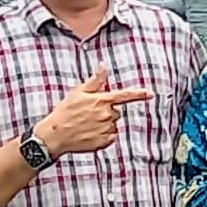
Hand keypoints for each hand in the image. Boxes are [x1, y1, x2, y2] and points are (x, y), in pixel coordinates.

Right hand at [32, 62, 148, 158]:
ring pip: (112, 124)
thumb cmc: (66, 111)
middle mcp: (107, 115)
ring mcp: (106, 129)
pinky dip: (102, 135)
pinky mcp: (104, 141)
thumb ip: (95, 80)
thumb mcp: (78, 92)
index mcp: (102, 100)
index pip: (124, 96)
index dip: (138, 94)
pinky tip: (89, 134)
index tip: (150, 93)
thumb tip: (103, 65)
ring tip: (86, 125)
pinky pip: (109, 136)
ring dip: (103, 124)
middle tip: (88, 114)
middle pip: (115, 112)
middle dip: (106, 112)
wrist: (56, 134)